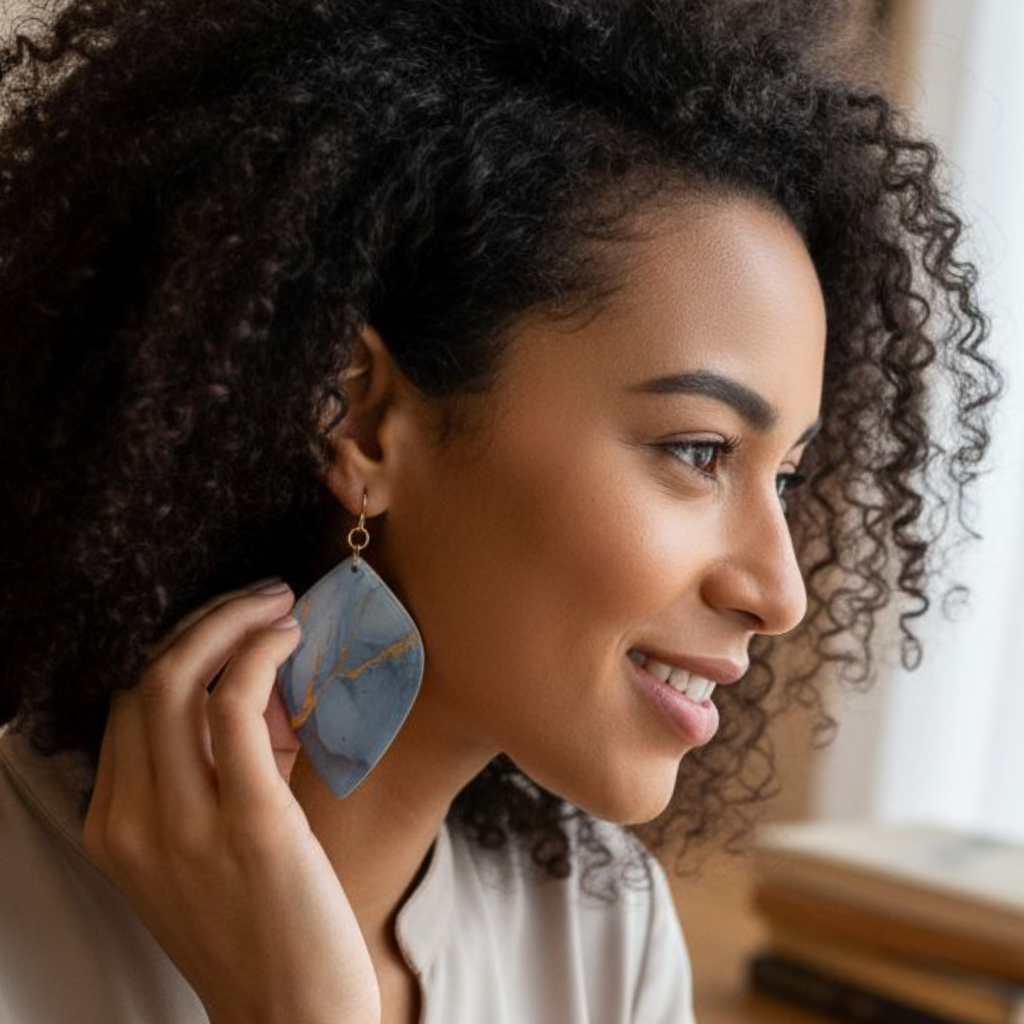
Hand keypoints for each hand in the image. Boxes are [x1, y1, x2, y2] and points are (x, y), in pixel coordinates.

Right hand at [83, 580, 381, 1023]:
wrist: (291, 1013)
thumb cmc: (261, 922)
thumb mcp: (206, 846)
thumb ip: (210, 773)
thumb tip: (252, 685)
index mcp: (113, 827)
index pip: (125, 707)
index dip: (180, 651)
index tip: (229, 626)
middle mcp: (132, 824)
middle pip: (143, 681)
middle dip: (202, 621)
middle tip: (257, 597)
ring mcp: (183, 826)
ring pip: (175, 679)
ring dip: (229, 621)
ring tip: (277, 605)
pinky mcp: (249, 822)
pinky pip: (232, 705)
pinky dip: (257, 653)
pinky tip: (289, 636)